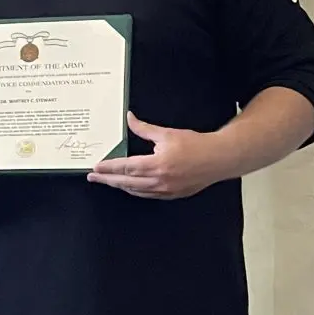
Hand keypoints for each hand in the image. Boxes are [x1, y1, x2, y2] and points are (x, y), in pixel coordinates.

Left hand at [86, 112, 227, 199]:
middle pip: (127, 182)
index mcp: (157, 165)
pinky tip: (130, 187)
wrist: (219, 158)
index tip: (96, 168)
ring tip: (108, 181)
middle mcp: (160, 181)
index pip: (126, 168)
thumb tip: (130, 119)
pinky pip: (149, 195)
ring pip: (137, 191)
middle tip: (94, 178)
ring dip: (121, 186)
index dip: (109, 168)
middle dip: (108, 180)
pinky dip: (136, 191)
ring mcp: (167, 190)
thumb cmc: (197, 145)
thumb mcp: (167, 133)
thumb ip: (144, 128)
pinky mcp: (174, 194)